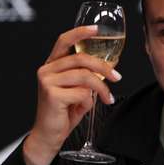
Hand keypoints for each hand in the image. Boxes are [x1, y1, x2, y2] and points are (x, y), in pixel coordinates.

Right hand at [23, 25, 122, 164]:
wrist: (49, 135)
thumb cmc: (64, 112)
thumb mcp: (78, 90)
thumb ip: (87, 77)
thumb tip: (109, 68)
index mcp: (52, 65)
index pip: (64, 41)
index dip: (80, 32)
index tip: (97, 29)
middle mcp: (46, 70)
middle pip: (81, 58)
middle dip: (104, 67)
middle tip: (117, 78)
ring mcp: (47, 81)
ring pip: (85, 76)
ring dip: (102, 88)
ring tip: (108, 98)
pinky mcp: (51, 94)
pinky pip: (82, 92)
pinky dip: (91, 101)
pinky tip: (86, 108)